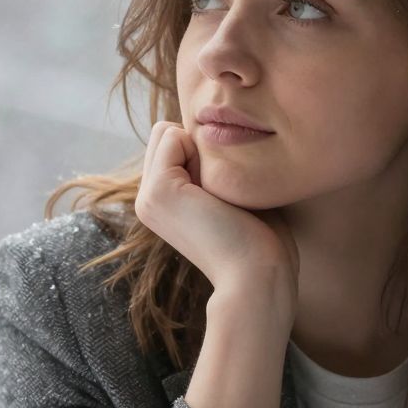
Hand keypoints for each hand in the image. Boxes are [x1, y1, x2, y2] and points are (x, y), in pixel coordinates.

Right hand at [133, 120, 297, 303]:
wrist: (257, 275)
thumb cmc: (260, 239)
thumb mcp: (229, 193)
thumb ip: (212, 167)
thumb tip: (209, 132)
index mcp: (161, 203)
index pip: (171, 142)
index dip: (205, 150)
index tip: (226, 190)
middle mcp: (147, 200)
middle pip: (165, 133)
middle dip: (198, 146)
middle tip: (223, 189)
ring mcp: (148, 197)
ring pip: (166, 131)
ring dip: (201, 149)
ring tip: (219, 192)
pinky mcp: (158, 191)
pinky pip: (173, 135)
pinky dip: (202, 150)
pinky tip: (217, 191)